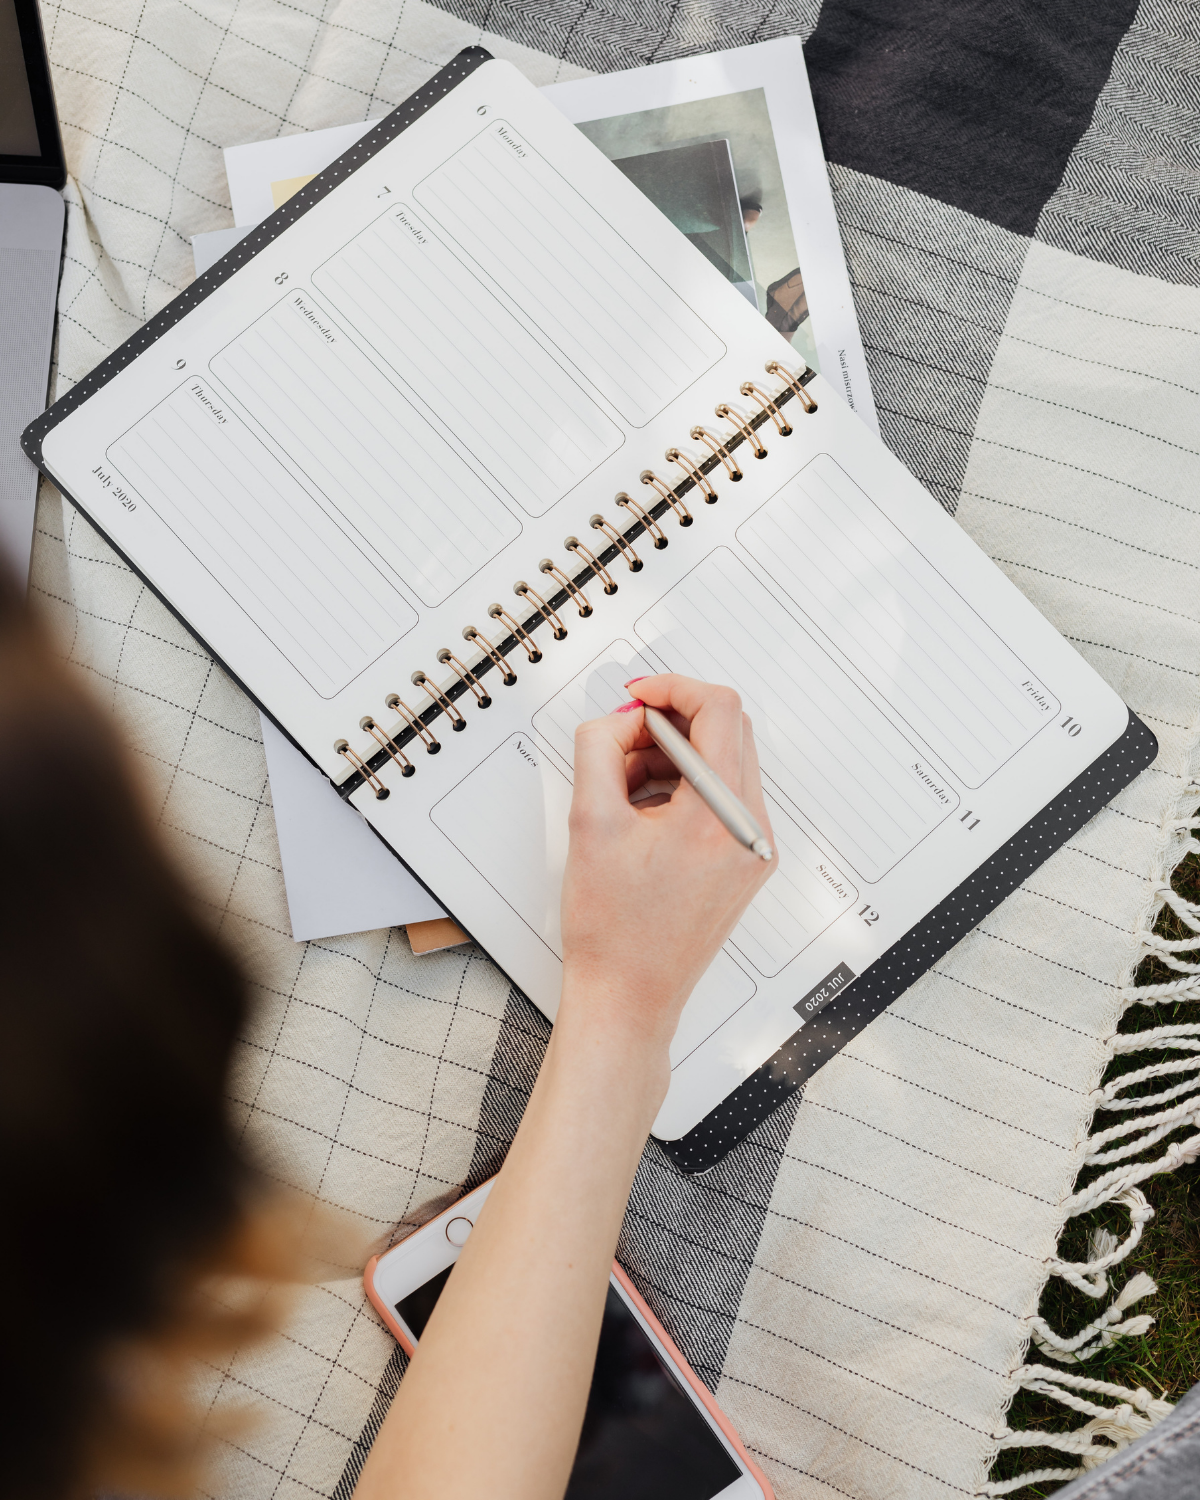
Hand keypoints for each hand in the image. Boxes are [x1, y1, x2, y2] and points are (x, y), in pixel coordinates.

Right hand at [559, 673, 775, 1069]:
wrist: (628, 996)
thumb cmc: (613, 931)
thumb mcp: (589, 822)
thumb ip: (600, 749)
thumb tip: (619, 719)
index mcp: (721, 818)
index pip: (719, 711)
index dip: (673, 689)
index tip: (638, 697)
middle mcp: (751, 831)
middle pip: (727, 732)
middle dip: (669, 724)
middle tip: (623, 740)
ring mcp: (753, 848)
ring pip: (722, 763)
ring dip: (672, 757)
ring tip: (621, 789)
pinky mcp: (744, 861)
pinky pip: (720, 797)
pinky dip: (682, 787)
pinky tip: (640, 813)